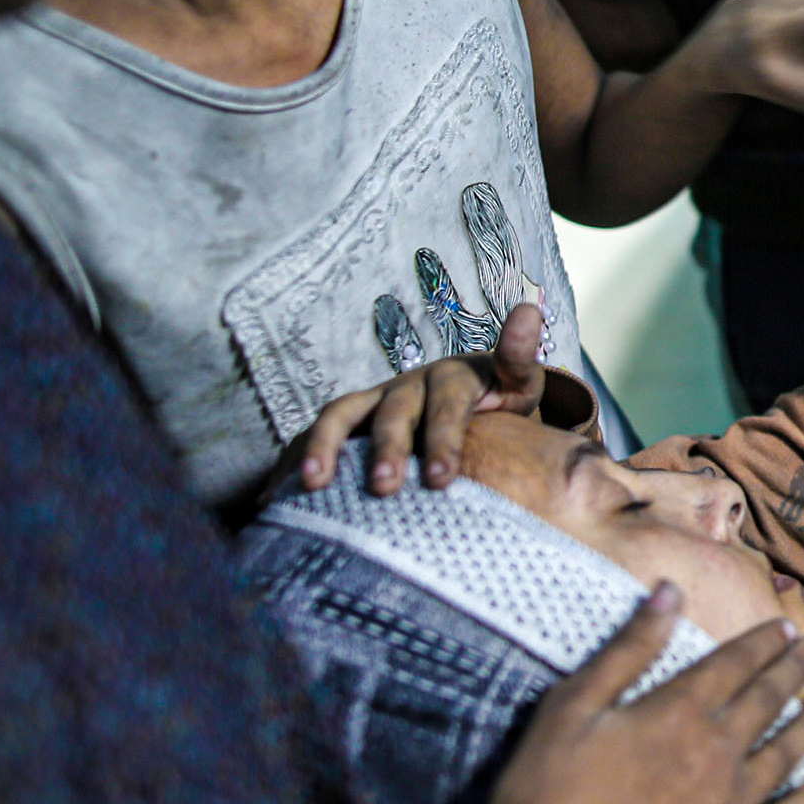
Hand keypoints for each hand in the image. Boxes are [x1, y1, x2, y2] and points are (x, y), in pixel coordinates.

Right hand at [292, 302, 547, 494]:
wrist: (470, 396)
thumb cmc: (497, 398)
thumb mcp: (518, 381)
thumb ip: (519, 357)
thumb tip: (529, 310)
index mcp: (451, 379)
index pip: (446, 409)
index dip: (443, 440)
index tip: (443, 480)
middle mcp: (407, 386)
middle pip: (392, 415)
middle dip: (387, 449)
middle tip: (384, 488)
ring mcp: (372, 401)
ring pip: (341, 416)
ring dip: (324, 446)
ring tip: (310, 483)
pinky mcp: (349, 421)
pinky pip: (316, 435)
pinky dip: (295, 457)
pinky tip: (275, 492)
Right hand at [461, 585, 803, 803]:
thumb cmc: (544, 798)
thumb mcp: (572, 708)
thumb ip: (628, 649)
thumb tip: (669, 591)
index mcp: (678, 713)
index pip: (734, 664)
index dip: (763, 643)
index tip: (787, 627)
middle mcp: (717, 754)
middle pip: (768, 701)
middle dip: (797, 670)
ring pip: (786, 754)